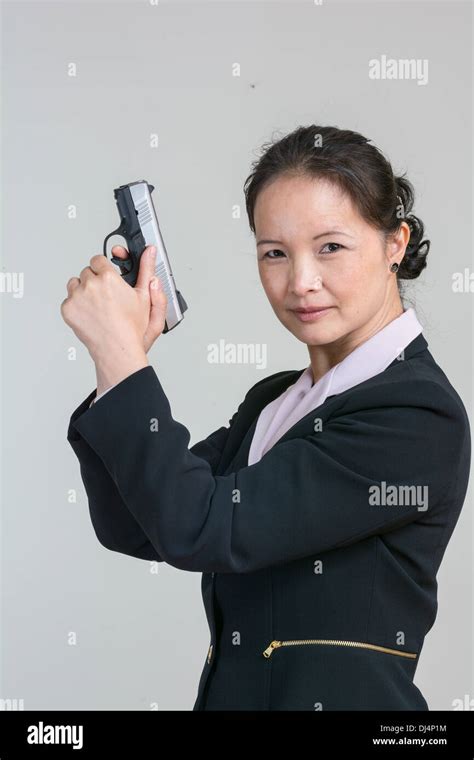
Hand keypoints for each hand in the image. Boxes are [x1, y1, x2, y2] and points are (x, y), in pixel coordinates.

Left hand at [61, 243, 167, 382]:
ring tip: (97, 305)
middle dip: (95, 281)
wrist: (117, 349)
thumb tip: (149, 252)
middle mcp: (90, 285)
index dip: (104, 269)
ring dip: (83, 291)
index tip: (108, 278)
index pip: (98, 260)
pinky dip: (76, 306)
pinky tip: (90, 314)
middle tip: (106, 296)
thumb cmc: (132, 327)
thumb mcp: (144, 296)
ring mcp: (76, 297)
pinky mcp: (68, 309)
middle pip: (87, 272)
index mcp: (108, 278)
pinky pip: (68, 300)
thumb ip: (146, 269)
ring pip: (75, 284)